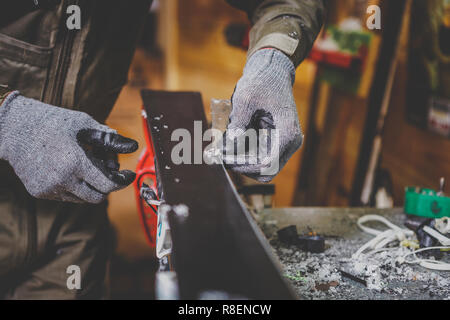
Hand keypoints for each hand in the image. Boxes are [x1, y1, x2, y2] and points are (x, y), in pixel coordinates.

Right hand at [0, 92, 137, 202]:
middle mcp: (62, 179)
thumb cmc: (53, 122)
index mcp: (75, 162)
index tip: (128, 176)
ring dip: (90, 187)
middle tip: (109, 173)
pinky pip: (66, 196)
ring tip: (86, 167)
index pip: (108, 185)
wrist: (13, 129)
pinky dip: (73, 187)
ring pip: (82, 199)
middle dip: (107, 187)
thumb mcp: (83, 124)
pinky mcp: (40, 192)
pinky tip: (67, 169)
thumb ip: (109, 138)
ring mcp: (50, 188)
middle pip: (98, 197)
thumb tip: (132, 145)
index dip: (122, 181)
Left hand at [223, 48, 302, 181]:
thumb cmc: (262, 82)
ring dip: (242, 159)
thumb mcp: (246, 100)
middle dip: (242, 165)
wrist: (271, 71)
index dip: (245, 167)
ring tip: (223, 147)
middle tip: (222, 155)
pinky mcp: (275, 141)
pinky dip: (244, 152)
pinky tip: (230, 142)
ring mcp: (283, 143)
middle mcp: (289, 143)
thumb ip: (237, 125)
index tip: (226, 159)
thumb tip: (228, 148)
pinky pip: (259, 155)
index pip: (267, 166)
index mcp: (287, 134)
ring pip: (261, 165)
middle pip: (265, 170)